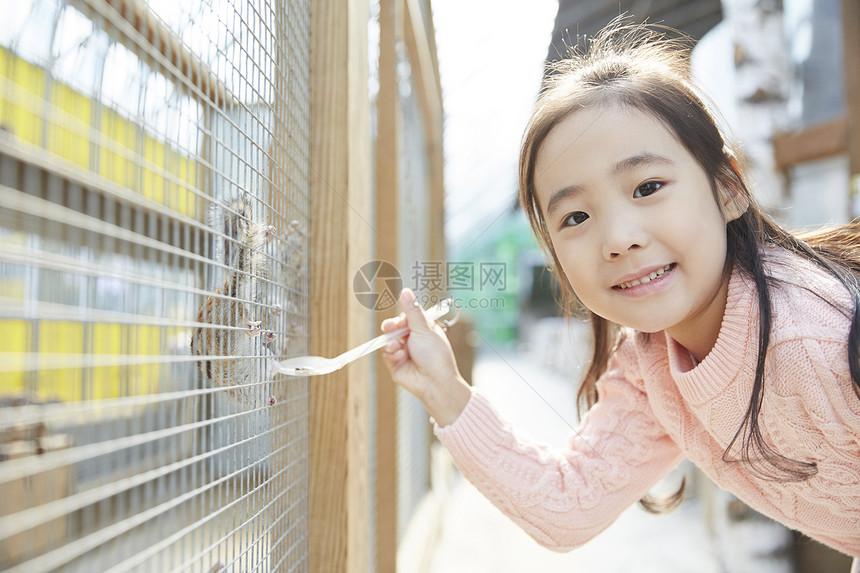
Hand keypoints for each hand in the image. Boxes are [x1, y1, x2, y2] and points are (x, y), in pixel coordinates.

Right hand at [381, 289, 470, 425]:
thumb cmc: (435, 354)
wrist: (435, 381)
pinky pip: (387, 355)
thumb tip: (405, 290)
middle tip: (390, 328)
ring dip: (391, 343)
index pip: (406, 318)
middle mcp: (413, 341)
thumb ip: (412, 310)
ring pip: (388, 342)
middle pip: (394, 329)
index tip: (400, 320)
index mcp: (423, 330)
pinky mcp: (396, 366)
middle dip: (390, 328)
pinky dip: (392, 354)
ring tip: (397, 347)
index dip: (400, 318)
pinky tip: (400, 356)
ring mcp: (404, 353)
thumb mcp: (424, 328)